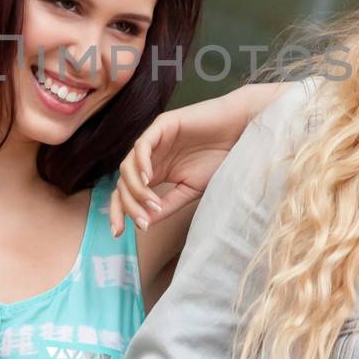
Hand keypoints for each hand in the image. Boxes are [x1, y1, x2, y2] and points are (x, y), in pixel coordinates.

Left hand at [108, 85, 283, 235]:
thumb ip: (167, 205)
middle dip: (126, 205)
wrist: (240, 134)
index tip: (118, 233)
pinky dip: (141, 162)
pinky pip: (142, 145)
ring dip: (135, 189)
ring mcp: (153, 141)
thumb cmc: (219, 159)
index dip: (118, 212)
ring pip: (128, 166)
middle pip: (122, 182)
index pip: (126, 193)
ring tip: (152, 203)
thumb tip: (144, 225)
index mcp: (154, 173)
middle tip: (142, 222)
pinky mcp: (162, 125)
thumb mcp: (190, 191)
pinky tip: (148, 178)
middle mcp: (149, 158)